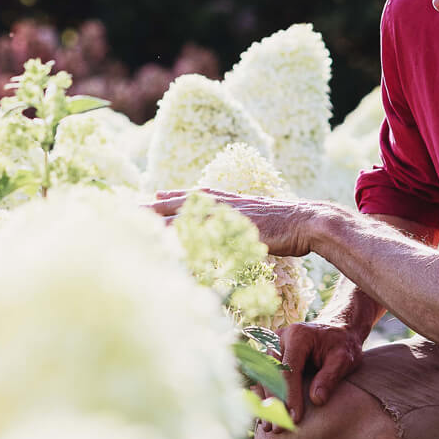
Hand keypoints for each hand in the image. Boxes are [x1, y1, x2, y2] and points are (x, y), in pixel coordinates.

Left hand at [148, 188, 333, 256]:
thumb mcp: (264, 224)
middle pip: (181, 203)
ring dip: (159, 220)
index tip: (151, 195)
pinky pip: (200, 234)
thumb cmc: (292, 228)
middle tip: (128, 208)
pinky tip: (164, 243)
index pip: (194, 197)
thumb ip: (249, 228)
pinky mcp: (231, 228)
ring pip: (185, 217)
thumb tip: (244, 235)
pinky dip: (182, 238)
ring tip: (135, 222)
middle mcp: (225, 205)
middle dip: (154, 207)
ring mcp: (227, 216)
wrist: (310, 222)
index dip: (172, 197)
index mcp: (232, 202)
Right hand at [265, 320, 365, 429]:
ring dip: (266, 402)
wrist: (337, 330)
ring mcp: (272, 346)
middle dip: (274, 403)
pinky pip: (263, 377)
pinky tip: (266, 415)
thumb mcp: (344, 359)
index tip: (294, 419)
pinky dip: (264, 396)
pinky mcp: (271, 356)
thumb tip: (317, 400)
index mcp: (297, 336)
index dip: (290, 396)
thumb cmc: (342, 344)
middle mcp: (279, 339)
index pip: (289, 371)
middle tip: (279, 428)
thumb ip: (330, 377)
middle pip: (271, 374)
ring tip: (270, 427)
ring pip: (263, 377)